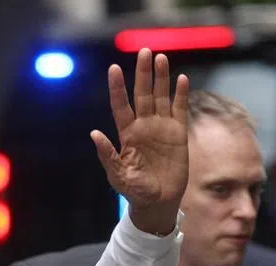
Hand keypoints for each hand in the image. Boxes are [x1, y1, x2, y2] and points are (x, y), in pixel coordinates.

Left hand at [91, 49, 189, 234]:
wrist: (158, 203)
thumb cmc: (135, 191)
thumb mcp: (118, 176)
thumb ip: (108, 155)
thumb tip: (94, 134)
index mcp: (127, 135)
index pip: (121, 106)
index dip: (118, 88)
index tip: (113, 69)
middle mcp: (143, 126)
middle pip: (142, 94)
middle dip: (142, 74)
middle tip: (144, 51)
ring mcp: (161, 128)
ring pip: (160, 97)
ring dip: (161, 78)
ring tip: (160, 58)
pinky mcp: (178, 134)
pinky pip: (179, 109)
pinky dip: (181, 95)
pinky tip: (182, 79)